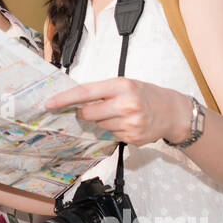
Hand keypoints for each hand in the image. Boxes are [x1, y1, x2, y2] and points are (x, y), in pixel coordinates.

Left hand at [43, 77, 191, 146]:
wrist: (172, 112)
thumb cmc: (145, 94)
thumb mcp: (125, 84)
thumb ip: (102, 91)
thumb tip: (74, 101)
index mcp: (121, 86)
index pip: (85, 92)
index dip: (65, 99)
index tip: (49, 103)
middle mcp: (126, 104)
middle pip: (88, 113)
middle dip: (86, 112)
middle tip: (96, 108)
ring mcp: (130, 123)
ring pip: (98, 126)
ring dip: (102, 121)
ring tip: (120, 114)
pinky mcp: (132, 138)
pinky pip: (110, 135)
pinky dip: (114, 129)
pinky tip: (127, 123)